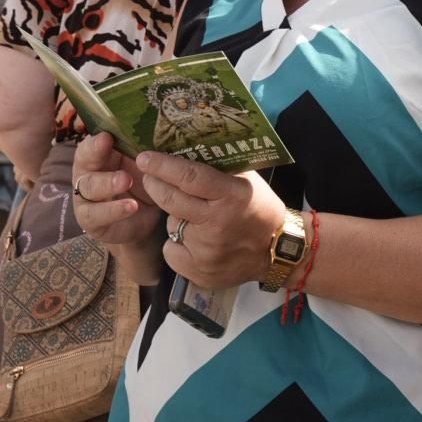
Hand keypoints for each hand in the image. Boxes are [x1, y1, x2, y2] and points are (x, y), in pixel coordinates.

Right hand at [71, 132, 159, 245]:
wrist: (143, 217)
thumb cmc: (140, 181)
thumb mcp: (144, 165)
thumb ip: (144, 150)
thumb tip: (159, 132)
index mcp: (99, 154)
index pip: (91, 142)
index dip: (96, 140)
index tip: (107, 136)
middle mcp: (87, 172)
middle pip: (84, 161)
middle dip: (97, 156)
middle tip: (117, 154)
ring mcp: (85, 197)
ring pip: (88, 188)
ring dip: (107, 184)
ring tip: (127, 181)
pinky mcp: (90, 220)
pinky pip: (96, 215)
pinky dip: (114, 210)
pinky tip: (132, 206)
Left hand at [137, 150, 286, 287]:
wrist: (276, 252)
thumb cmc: (261, 210)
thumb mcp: (248, 182)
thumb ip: (219, 170)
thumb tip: (185, 151)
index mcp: (232, 195)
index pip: (190, 177)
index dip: (163, 166)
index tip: (145, 157)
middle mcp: (217, 223)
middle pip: (171, 200)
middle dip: (155, 185)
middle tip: (149, 177)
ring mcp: (207, 250)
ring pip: (171, 225)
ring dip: (175, 218)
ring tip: (194, 218)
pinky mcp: (199, 271)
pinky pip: (171, 250)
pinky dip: (177, 244)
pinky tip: (194, 242)